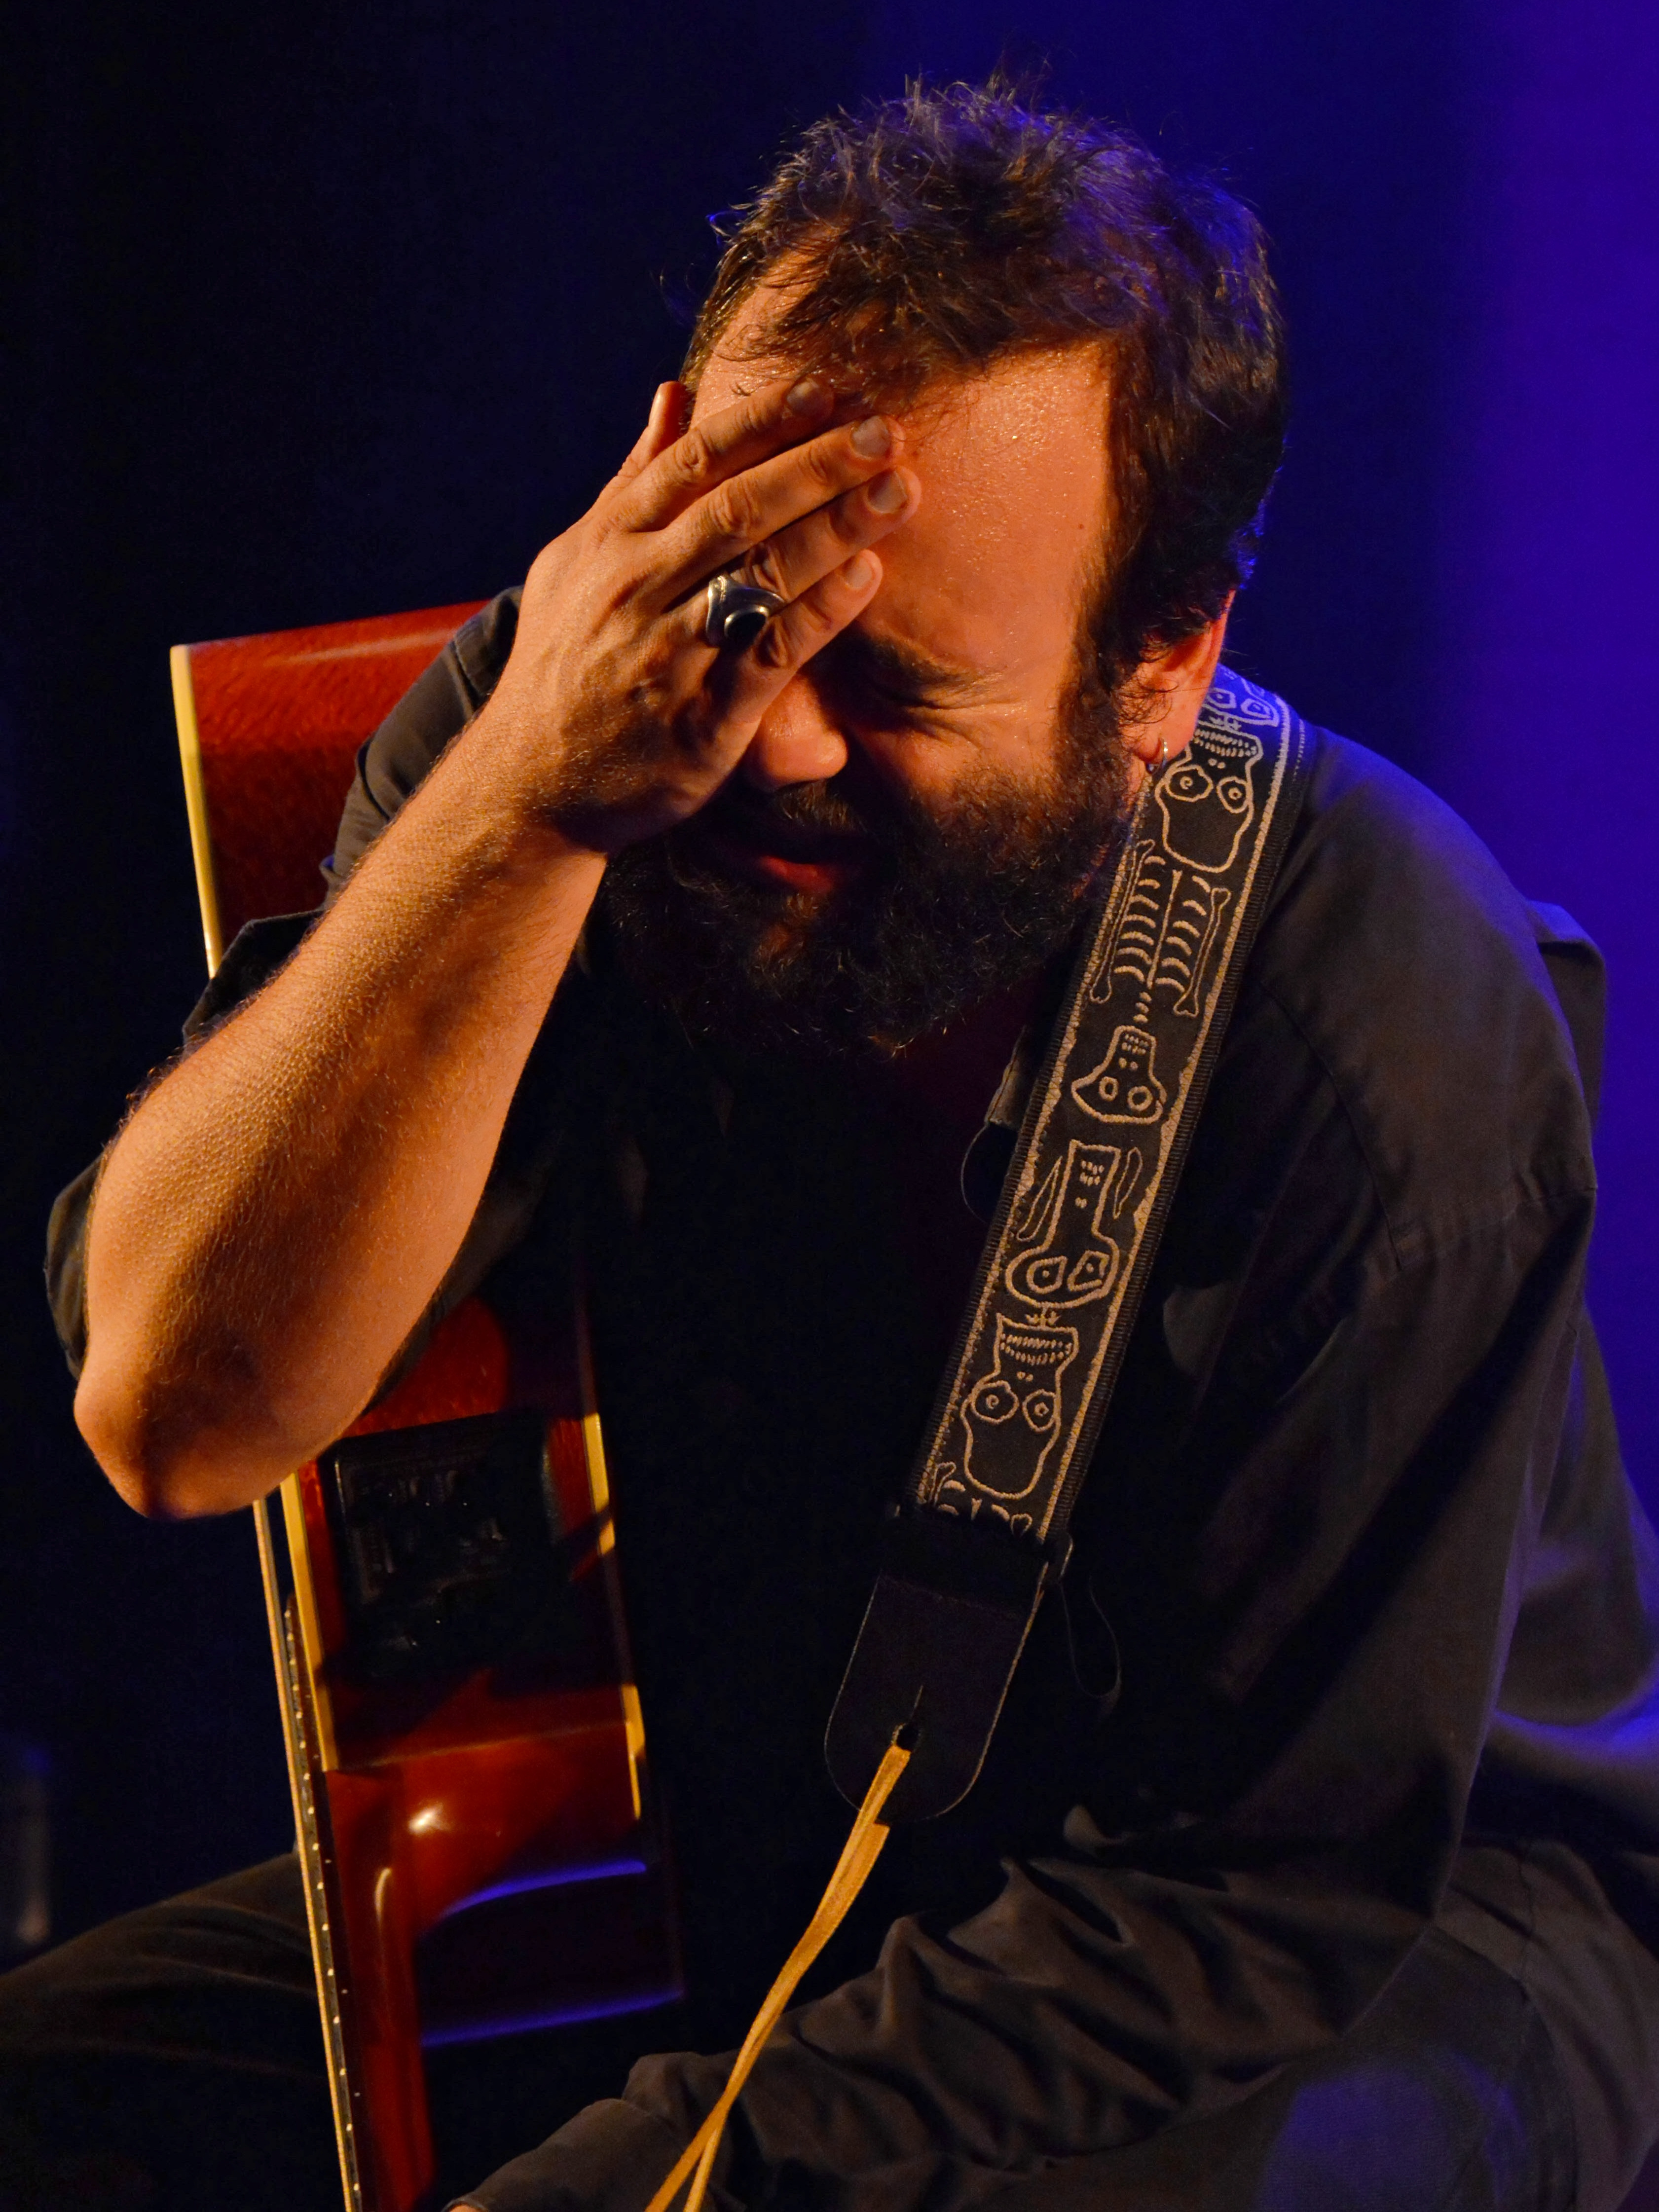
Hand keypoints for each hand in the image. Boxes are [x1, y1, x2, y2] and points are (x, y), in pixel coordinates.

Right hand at [474, 374, 919, 853]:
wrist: (528, 784)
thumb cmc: (564, 663)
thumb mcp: (577, 562)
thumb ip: (633, 480)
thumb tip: (674, 396)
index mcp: (611, 543)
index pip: (695, 462)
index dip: (763, 420)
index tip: (824, 386)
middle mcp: (636, 590)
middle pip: (737, 509)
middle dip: (816, 464)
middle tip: (886, 429)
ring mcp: (667, 656)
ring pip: (758, 577)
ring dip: (834, 528)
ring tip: (898, 490)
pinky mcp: (698, 724)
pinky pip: (767, 658)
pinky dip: (817, 615)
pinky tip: (864, 578)